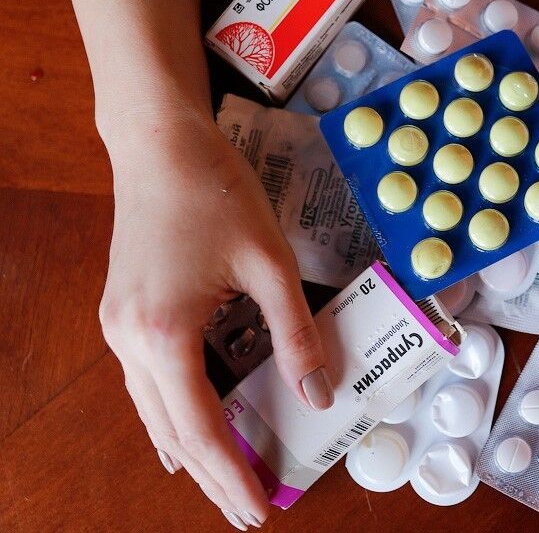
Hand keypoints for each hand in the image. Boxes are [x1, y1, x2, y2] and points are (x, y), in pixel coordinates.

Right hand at [98, 109, 330, 526]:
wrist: (160, 143)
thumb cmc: (215, 193)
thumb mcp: (270, 265)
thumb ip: (296, 334)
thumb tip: (318, 392)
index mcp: (165, 334)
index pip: (202, 430)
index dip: (232, 475)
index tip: (258, 509)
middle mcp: (130, 340)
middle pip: (171, 432)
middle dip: (211, 475)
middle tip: (246, 509)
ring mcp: (118, 326)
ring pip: (153, 411)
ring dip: (191, 447)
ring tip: (226, 476)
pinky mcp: (123, 311)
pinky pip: (147, 382)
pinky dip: (174, 413)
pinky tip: (190, 424)